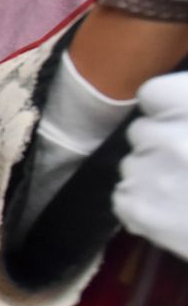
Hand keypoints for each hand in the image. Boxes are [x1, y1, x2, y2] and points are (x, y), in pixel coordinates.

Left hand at [115, 72, 187, 260]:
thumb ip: (187, 106)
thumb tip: (177, 110)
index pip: (153, 94)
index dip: (166, 110)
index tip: (182, 124)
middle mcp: (169, 135)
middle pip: (141, 131)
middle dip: (161, 144)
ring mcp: (152, 174)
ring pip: (132, 165)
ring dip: (153, 174)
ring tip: (185, 189)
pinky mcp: (140, 210)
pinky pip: (123, 197)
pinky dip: (142, 204)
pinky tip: (173, 210)